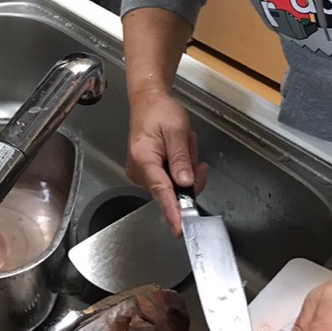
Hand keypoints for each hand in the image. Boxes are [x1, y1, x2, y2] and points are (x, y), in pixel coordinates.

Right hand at [125, 88, 207, 233]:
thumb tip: (185, 183)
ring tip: (183, 143)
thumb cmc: (160, 112)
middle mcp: (139, 171)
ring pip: (174, 185)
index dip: (172, 210)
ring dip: (185, 167)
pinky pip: (171, 180)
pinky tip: (180, 150)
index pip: (161, 190)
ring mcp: (142, 173)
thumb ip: (181, 158)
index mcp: (144, 159)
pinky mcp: (148, 173)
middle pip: (172, 189)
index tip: (180, 228)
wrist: (148, 102)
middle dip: (189, 173)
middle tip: (191, 149)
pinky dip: (180, 168)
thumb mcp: (177, 130)